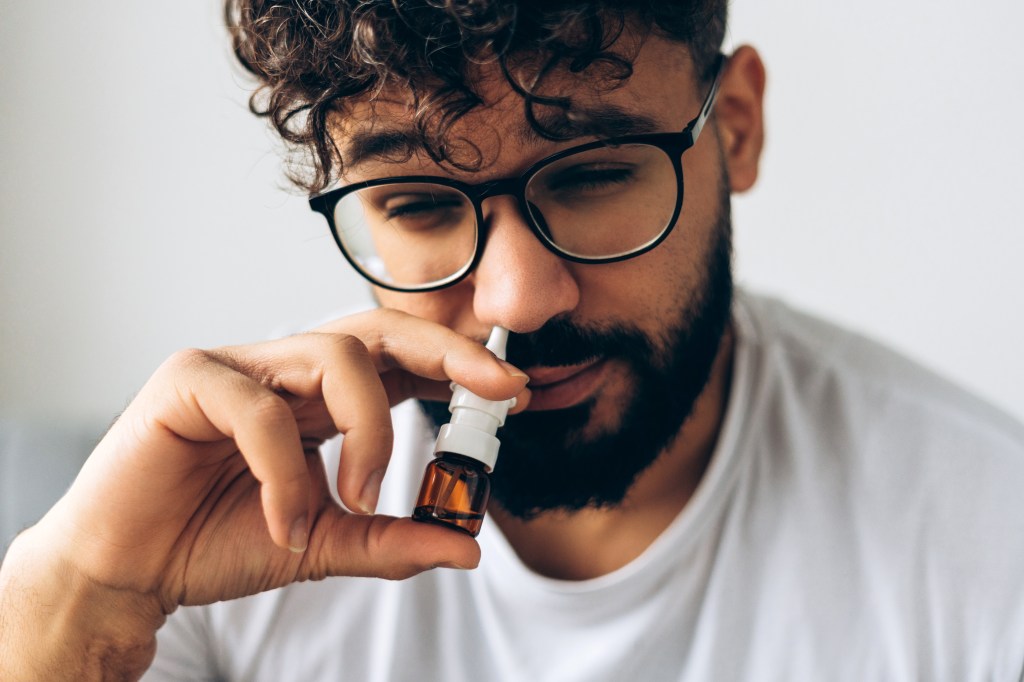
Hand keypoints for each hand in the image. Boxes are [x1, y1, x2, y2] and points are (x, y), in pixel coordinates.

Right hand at [32, 309, 529, 611]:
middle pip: (376, 329)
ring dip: (367, 434)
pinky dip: (287, 473)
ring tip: (359, 501)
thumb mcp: (323, 544)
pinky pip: (262, 409)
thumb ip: (390, 540)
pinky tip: (284, 522)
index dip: (457, 365)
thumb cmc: (217, 541)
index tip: (513, 392)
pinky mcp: (188, 379)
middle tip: (496, 388)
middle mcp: (283, 369)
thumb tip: (467, 545)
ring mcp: (237, 366)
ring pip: (332, 357)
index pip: (398, 360)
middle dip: (446, 350)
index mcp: (317, 397)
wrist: (129, 571)